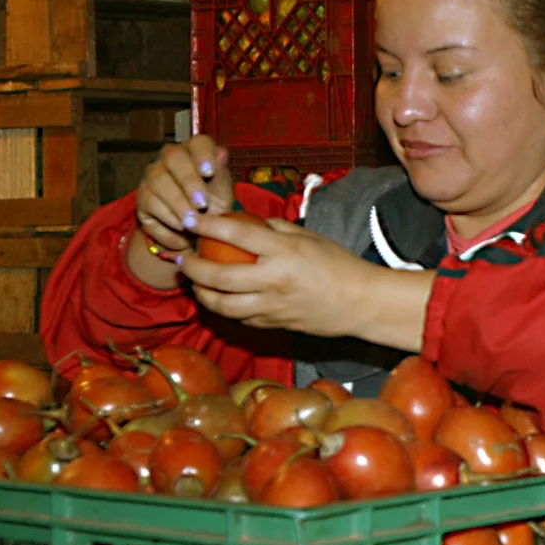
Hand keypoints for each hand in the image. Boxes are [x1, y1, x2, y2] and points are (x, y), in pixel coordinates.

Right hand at [135, 136, 232, 253]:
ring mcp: (153, 174)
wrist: (197, 230)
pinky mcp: (143, 196)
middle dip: (189, 181)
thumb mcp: (223, 194)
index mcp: (195, 151)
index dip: (203, 155)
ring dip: (178, 203)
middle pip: (174, 157)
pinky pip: (150, 202)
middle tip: (202, 204)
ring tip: (192, 221)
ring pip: (159, 180)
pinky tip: (181, 228)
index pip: (198, 143)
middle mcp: (171, 157)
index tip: (209, 172)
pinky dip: (168, 217)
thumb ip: (222, 174)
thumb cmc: (213, 205)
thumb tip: (222, 153)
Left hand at [178, 214, 371, 338]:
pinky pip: (241, 319)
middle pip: (220, 277)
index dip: (208, 225)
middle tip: (183, 259)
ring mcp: (273, 307)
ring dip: (202, 295)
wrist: (361, 303)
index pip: (236, 234)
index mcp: (284, 251)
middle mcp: (274, 280)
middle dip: (193, 269)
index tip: (190, 220)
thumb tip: (242, 222)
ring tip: (195, 284)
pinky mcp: (274, 325)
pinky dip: (226, 309)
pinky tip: (220, 299)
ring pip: (224, 306)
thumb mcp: (308, 237)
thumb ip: (273, 229)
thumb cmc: (337, 264)